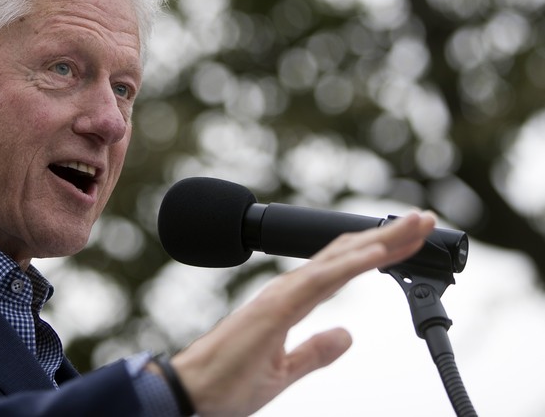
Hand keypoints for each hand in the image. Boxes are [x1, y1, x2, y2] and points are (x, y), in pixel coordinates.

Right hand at [168, 211, 436, 416]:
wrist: (190, 394)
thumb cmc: (227, 383)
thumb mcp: (283, 371)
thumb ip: (315, 352)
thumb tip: (348, 335)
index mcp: (288, 304)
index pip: (341, 271)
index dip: (377, 255)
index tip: (408, 244)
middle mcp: (286, 291)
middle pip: (345, 255)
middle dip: (387, 236)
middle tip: (423, 220)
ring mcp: (280, 296)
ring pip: (338, 259)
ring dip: (379, 240)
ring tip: (415, 224)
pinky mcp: (275, 308)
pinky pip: (320, 280)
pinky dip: (350, 263)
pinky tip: (378, 251)